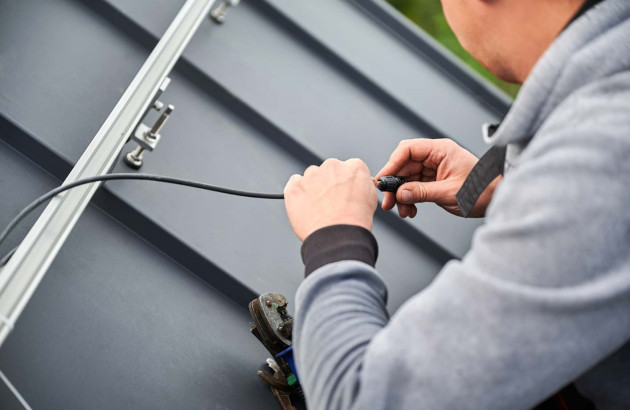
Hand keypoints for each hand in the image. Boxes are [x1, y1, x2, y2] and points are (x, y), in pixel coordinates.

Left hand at [284, 158, 377, 240]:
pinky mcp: (295, 186)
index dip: (346, 182)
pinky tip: (305, 206)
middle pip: (329, 170)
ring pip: (311, 176)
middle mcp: (332, 166)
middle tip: (331, 203)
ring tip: (318, 208)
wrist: (337, 237)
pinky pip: (294, 183)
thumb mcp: (371, 199)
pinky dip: (298, 193)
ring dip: (313, 187)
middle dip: (329, 183)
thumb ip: (364, 185)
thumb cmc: (355, 222)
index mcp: (353, 167)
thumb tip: (359, 184)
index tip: (344, 192)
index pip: (349, 167)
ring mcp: (311, 176)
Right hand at [376, 139, 498, 217]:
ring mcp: (435, 168)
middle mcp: (436, 156)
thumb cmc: (482, 191)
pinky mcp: (435, 180)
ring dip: (402, 195)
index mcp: (441, 150)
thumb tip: (400, 193)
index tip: (383, 180)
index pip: (408, 150)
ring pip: (408, 178)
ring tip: (402, 211)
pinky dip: (410, 198)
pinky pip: (415, 187)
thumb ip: (422, 192)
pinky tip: (411, 210)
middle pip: (405, 165)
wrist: (498, 199)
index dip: (392, 164)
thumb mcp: (449, 193)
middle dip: (395, 185)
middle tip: (388, 202)